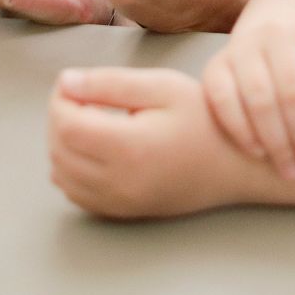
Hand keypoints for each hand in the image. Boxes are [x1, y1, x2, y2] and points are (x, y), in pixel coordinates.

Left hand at [48, 67, 248, 218]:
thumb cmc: (205, 121)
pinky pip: (75, 193)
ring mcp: (118, 202)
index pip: (65, 124)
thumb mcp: (163, 87)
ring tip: (88, 119)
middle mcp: (118, 182)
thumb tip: (65, 83)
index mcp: (128, 147)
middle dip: (59, 119)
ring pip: (61, 174)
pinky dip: (71, 169)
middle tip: (81, 97)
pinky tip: (92, 148)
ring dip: (62, 144)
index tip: (75, 83)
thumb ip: (110, 83)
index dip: (60, 99)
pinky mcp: (121, 212)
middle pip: (58, 149)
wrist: (236, 166)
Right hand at [201, 9, 294, 181]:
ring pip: (259, 99)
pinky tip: (260, 153)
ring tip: (292, 172)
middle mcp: (276, 33)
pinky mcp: (214, 66)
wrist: (275, 37)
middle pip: (294, 93)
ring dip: (278, 143)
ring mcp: (242, 47)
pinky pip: (222, 100)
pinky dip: (240, 130)